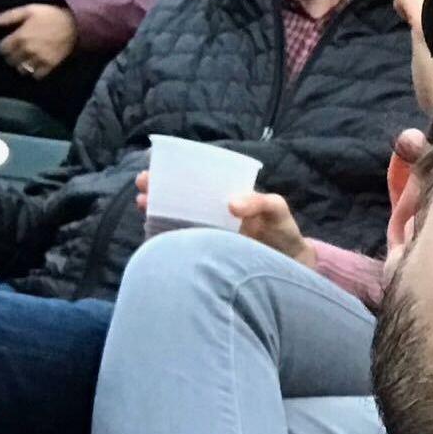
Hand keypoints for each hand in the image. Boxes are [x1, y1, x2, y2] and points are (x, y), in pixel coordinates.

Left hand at [0, 2, 78, 78]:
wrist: (73, 24)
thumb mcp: (28, 10)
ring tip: (25, 61)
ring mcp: (39, 59)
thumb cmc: (49, 15)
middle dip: (11, 57)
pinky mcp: (50, 65)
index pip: (3, 49)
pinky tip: (35, 67)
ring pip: (23, 70)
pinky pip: (37, 76)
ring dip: (22, 66)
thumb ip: (8, 16)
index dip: (3, 47)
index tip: (8, 45)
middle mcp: (27, 50)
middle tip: (16, 53)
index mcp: (20, 36)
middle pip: (11, 61)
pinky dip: (34, 73)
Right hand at [132, 169, 318, 267]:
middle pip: (178, 196)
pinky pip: (181, 241)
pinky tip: (155, 235)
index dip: (173, 171)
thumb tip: (231, 204)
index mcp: (224, 195)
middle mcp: (211, 211)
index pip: (194, 177)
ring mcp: (207, 231)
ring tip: (143, 205)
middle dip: (158, 189)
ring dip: (157, 210)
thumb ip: (259, 202)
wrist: (289, 265)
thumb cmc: (283, 230)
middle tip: (142, 187)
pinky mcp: (206, 252)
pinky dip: (167, 237)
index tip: (155, 168)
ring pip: (175, 217)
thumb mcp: (276, 209)